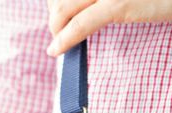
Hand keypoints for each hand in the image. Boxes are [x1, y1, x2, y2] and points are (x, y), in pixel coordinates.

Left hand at [46, 0, 171, 56]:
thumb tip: (99, 8)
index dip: (59, 4)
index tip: (60, 17)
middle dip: (54, 15)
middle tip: (56, 32)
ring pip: (64, 6)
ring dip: (56, 27)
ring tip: (56, 42)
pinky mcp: (116, 5)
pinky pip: (82, 23)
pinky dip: (65, 37)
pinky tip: (57, 48)